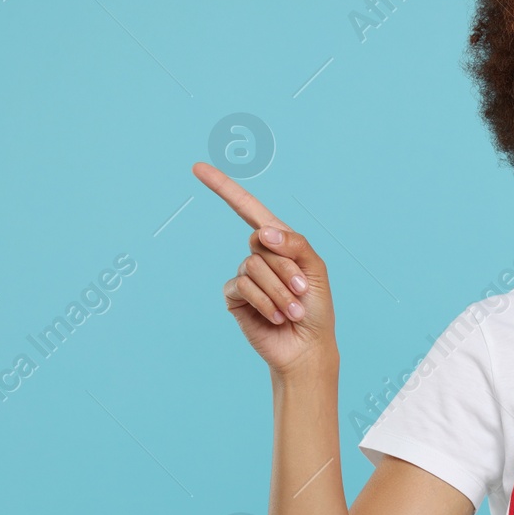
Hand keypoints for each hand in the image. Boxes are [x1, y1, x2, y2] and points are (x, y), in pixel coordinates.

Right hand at [193, 161, 335, 375]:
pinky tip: (276, 317)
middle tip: (302, 293)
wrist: (307, 346)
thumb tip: (262, 231)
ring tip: (292, 311)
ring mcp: (245, 276)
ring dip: (279, 290)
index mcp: (279, 242)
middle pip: (261, 241)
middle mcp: (259, 255)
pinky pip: (243, 287)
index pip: (248, 209)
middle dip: (287, 268)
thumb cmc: (316, 308)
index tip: (197, 168)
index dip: (223, 188)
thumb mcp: (315, 269)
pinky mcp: (235, 298)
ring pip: (253, 266)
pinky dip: (265, 302)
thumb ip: (294, 243)